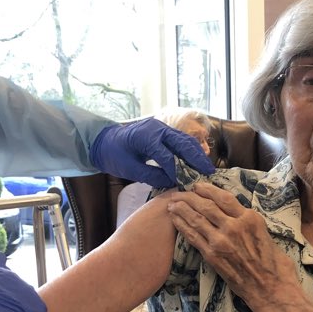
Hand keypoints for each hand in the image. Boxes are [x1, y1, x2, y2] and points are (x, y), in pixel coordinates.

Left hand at [89, 117, 214, 187]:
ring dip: (196, 154)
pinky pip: (180, 140)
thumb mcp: (130, 169)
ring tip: (206, 168)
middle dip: (196, 158)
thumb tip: (172, 182)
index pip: (167, 155)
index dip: (177, 171)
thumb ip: (152, 176)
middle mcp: (157, 128)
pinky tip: (197, 162)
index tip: (186, 184)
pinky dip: (190, 150)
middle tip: (208, 173)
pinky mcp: (163, 131)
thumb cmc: (114, 154)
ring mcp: (161, 128)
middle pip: (182, 143)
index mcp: (146, 136)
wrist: (105, 140)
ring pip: (185, 139)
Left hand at [167, 181, 312, 311]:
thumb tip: (233, 214)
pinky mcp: (212, 255)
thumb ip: (247, 221)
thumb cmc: (273, 263)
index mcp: (250, 218)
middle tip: (179, 193)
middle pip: (206, 205)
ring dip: (181, 209)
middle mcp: (234, 226)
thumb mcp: (264, 233)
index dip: (207, 189)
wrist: (271, 289)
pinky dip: (182, 226)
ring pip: (196, 218)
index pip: (223, 197)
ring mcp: (221, 241)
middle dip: (189, 197)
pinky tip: (175, 220)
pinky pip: (193, 236)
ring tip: (172, 204)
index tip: (197, 186)